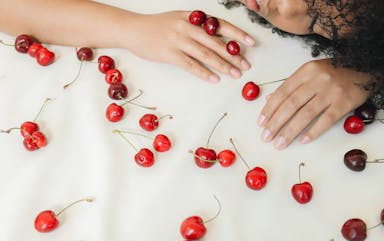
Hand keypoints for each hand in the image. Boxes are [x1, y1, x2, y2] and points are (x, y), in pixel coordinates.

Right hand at [127, 11, 254, 81]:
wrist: (132, 29)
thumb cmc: (157, 26)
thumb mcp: (179, 19)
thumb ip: (197, 27)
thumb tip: (219, 39)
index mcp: (193, 18)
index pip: (220, 25)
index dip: (237, 34)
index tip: (251, 42)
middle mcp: (187, 27)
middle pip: (216, 42)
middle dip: (234, 55)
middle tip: (246, 65)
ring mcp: (178, 40)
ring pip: (206, 55)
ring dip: (223, 66)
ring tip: (235, 74)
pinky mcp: (169, 54)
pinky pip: (190, 65)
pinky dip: (203, 73)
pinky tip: (214, 79)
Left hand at [257, 58, 372, 148]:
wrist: (369, 67)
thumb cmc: (336, 72)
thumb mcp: (312, 72)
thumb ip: (292, 86)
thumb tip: (269, 101)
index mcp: (306, 71)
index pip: (283, 92)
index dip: (270, 109)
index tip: (260, 124)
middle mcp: (317, 79)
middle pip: (291, 104)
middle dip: (275, 123)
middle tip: (265, 137)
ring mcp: (332, 91)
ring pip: (305, 114)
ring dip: (290, 131)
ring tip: (279, 144)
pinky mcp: (345, 102)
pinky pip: (326, 119)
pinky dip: (313, 131)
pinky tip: (303, 140)